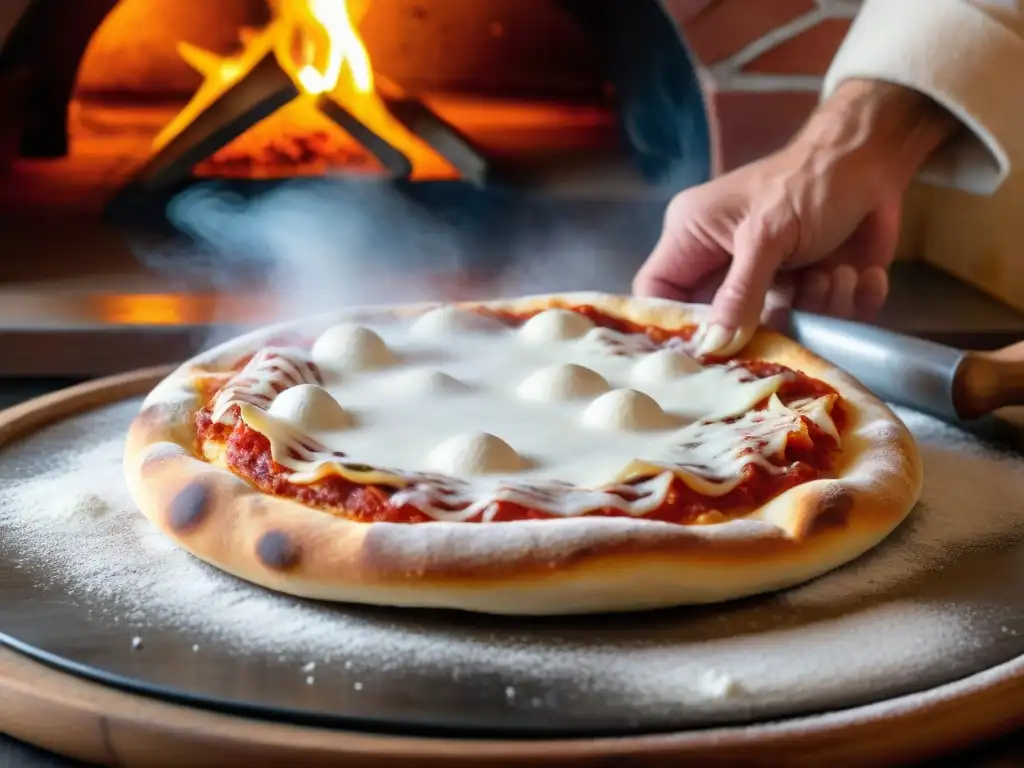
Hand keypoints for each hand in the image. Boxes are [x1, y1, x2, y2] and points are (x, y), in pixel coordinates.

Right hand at [633, 80, 957, 356]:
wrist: (875, 155)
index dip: (671, 325)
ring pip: (782, 325)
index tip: (699, 352)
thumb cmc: (808, 182)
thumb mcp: (766, 234)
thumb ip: (738, 294)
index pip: (656, 293)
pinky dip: (848, 300)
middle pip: (722, 322)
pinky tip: (856, 272)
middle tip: (790, 308)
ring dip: (817, 305)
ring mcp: (770, 278)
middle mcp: (724, 263)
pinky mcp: (813, 286)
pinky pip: (826, 319)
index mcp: (693, 239)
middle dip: (765, 322)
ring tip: (833, 273)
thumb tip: (714, 346)